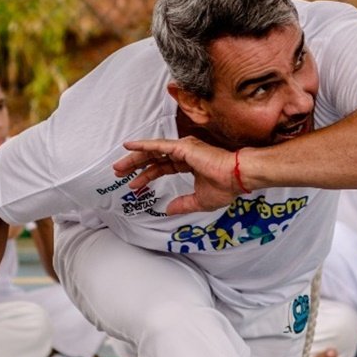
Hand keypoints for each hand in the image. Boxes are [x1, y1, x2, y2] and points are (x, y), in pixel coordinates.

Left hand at [113, 136, 242, 214]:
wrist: (237, 178)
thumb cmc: (225, 187)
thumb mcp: (199, 201)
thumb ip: (183, 204)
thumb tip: (168, 210)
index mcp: (189, 162)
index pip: (162, 167)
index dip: (147, 175)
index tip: (134, 185)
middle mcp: (184, 152)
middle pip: (153, 158)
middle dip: (136, 165)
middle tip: (118, 172)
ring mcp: (183, 148)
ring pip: (153, 151)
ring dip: (135, 157)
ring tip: (119, 166)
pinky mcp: (182, 147)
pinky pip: (158, 146)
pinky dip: (143, 145)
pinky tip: (130, 147)